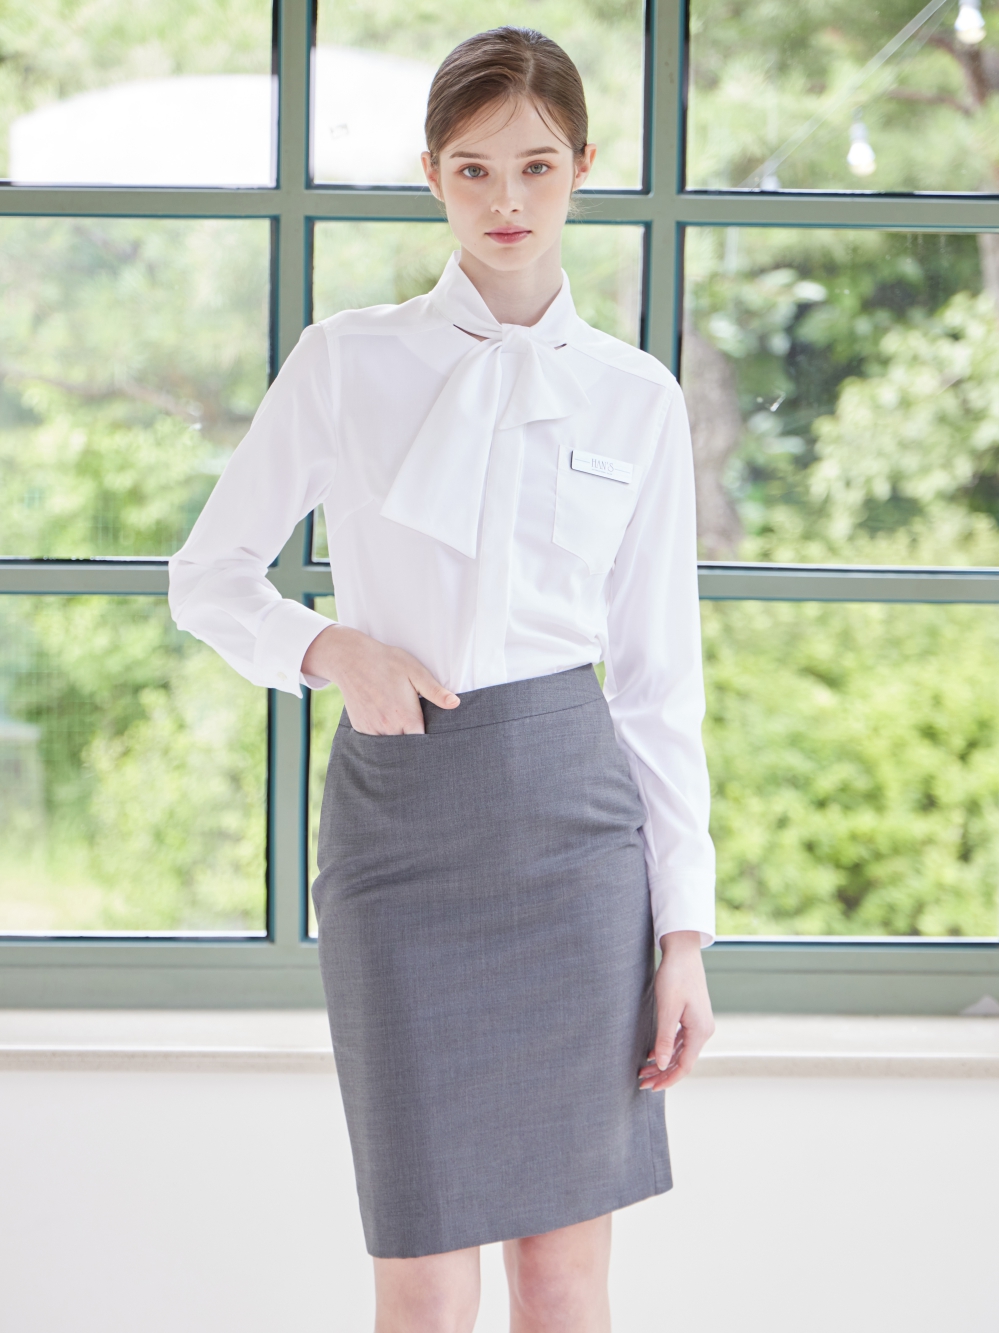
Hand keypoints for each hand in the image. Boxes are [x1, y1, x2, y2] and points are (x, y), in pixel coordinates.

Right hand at [301, 625, 458, 734]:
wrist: (352, 659)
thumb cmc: (387, 662)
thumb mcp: (416, 672)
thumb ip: (436, 692)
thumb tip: (455, 704)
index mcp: (406, 718)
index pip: (422, 744)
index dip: (429, 743)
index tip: (432, 737)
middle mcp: (389, 728)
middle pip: (407, 748)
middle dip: (413, 744)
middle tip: (417, 732)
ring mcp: (372, 730)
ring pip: (390, 746)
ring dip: (397, 740)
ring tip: (401, 726)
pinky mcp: (360, 728)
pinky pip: (375, 740)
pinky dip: (382, 736)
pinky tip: (386, 724)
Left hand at [638, 930, 714, 1091]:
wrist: (683, 952)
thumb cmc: (674, 977)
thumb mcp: (667, 1009)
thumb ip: (666, 1039)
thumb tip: (664, 1066)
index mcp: (700, 1031)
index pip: (685, 1066)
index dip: (667, 1079)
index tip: (650, 1087)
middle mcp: (704, 1030)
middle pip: (684, 1061)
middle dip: (663, 1074)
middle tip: (642, 1083)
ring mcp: (700, 1023)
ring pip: (682, 1052)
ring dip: (664, 1062)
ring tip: (644, 1070)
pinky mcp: (693, 1016)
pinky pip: (682, 1040)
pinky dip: (668, 1049)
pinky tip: (654, 1053)